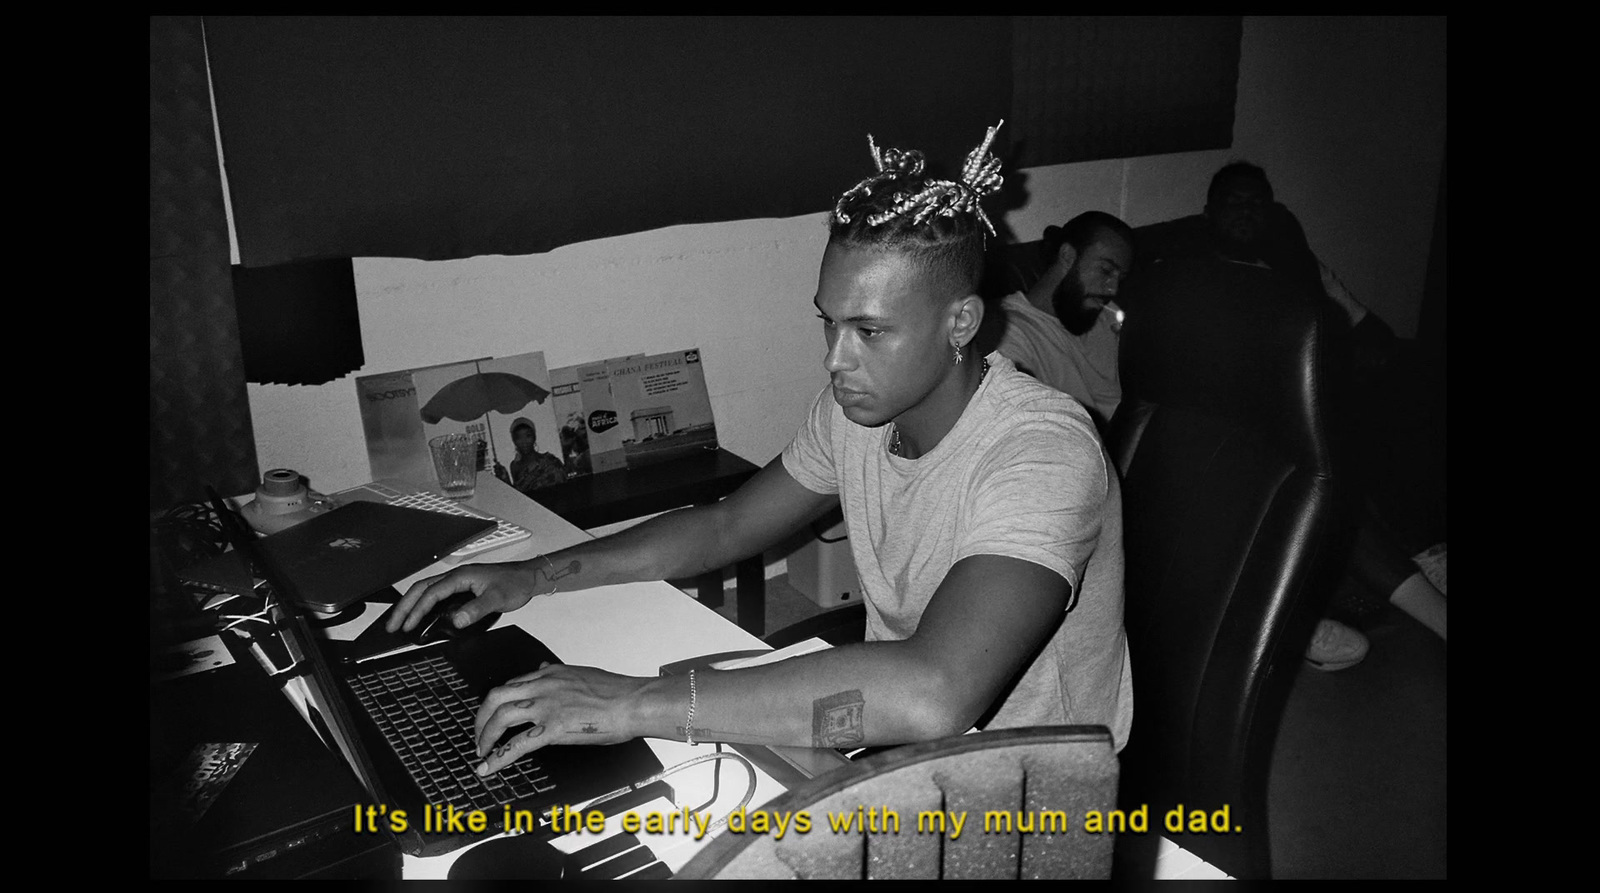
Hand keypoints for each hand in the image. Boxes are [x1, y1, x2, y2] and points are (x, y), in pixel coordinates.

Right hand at [384, 561, 540, 634]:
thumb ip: (476, 609)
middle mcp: (456, 577)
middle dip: (404, 607)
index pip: (431, 593)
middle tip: (391, 626)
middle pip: (421, 590)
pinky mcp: (462, 588)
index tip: (407, 626)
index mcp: (460, 577)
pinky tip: (421, 617)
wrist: (528, 577)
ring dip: (411, 605)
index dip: (417, 610)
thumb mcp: (496, 598)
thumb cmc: (515, 584)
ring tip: (399, 623)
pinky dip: (424, 605)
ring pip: (427, 591)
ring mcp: (458, 582)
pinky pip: (436, 595)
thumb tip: (456, 620)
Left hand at [472, 663, 650, 774]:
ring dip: (485, 736)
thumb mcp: (581, 674)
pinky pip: (518, 744)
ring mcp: (547, 706)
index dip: (497, 702)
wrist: (633, 702)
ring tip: (481, 751)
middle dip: (481, 717)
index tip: (493, 715)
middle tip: (478, 734)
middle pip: (496, 696)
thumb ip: (558, 675)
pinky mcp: (554, 728)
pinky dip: (498, 757)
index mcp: (550, 674)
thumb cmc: (616, 692)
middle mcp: (543, 686)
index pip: (512, 684)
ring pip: (501, 717)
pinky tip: (489, 767)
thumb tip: (543, 669)